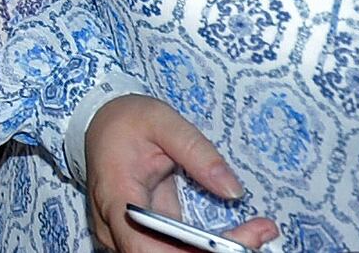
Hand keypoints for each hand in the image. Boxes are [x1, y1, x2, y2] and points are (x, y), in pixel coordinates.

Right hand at [86, 96, 275, 250]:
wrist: (98, 120)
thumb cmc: (125, 119)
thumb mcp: (162, 121)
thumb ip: (197, 152)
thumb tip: (233, 190)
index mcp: (115, 195)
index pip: (143, 246)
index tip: (231, 245)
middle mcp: (115, 226)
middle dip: (215, 252)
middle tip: (260, 233)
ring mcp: (126, 236)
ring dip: (215, 252)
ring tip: (257, 232)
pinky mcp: (142, 237)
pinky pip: (174, 251)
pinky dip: (207, 248)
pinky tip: (240, 235)